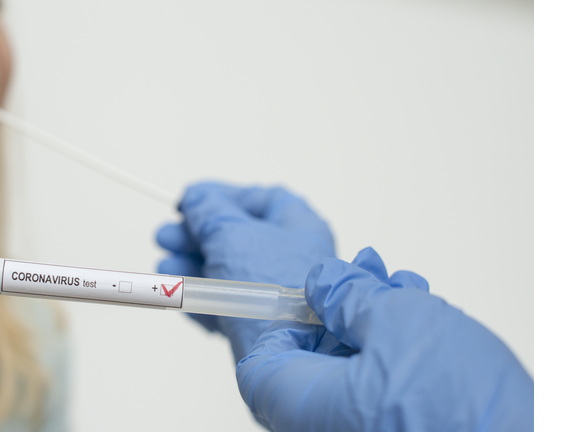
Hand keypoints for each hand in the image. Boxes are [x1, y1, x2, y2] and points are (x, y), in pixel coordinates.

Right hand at [156, 182, 335, 363]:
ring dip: (191, 265)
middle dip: (196, 235)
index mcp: (298, 227)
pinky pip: (228, 300)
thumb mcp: (230, 232)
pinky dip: (203, 294)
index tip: (191, 201)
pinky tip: (179, 293)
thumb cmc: (268, 282)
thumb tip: (196, 197)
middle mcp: (291, 256)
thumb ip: (207, 210)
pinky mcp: (261, 321)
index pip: (259, 199)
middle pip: (236, 235)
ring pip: (228, 270)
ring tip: (164, 266)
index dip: (223, 197)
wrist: (279, 350)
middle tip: (165, 236)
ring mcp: (277, 290)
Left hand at [236, 247, 533, 431]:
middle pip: (308, 362)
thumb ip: (346, 296)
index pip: (259, 367)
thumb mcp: (396, 322)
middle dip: (338, 308)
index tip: (310, 294)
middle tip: (365, 275)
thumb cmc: (459, 406)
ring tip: (402, 287)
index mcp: (305, 407)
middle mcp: (322, 429)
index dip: (281, 322)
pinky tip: (420, 317)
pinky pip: (376, 390)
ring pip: (349, 370)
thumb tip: (320, 282)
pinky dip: (391, 350)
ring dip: (371, 320)